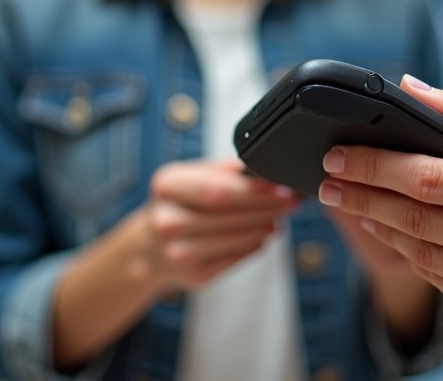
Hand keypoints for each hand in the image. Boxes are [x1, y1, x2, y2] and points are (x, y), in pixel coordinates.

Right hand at [144, 158, 299, 290]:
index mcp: (167, 186)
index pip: (215, 188)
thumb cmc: (179, 204)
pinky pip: (234, 260)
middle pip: (227, 213)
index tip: (280, 185)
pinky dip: (254, 246)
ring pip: (234, 239)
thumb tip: (263, 166)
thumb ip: (224, 169)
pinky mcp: (193, 276)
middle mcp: (166, 220)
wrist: (151, 247)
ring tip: (281, 217)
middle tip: (291, 200)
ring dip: (264, 226)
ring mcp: (177, 252)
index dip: (252, 189)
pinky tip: (265, 235)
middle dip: (266, 206)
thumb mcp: (191, 177)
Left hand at [318, 78, 442, 336]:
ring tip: (352, 205)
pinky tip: (394, 234)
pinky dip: (411, 256)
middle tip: (326, 183)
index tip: (338, 155)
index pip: (425, 178)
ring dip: (378, 228)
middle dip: (359, 198)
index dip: (373, 167)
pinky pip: (441, 284)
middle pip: (412, 219)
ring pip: (419, 255)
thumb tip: (414, 88)